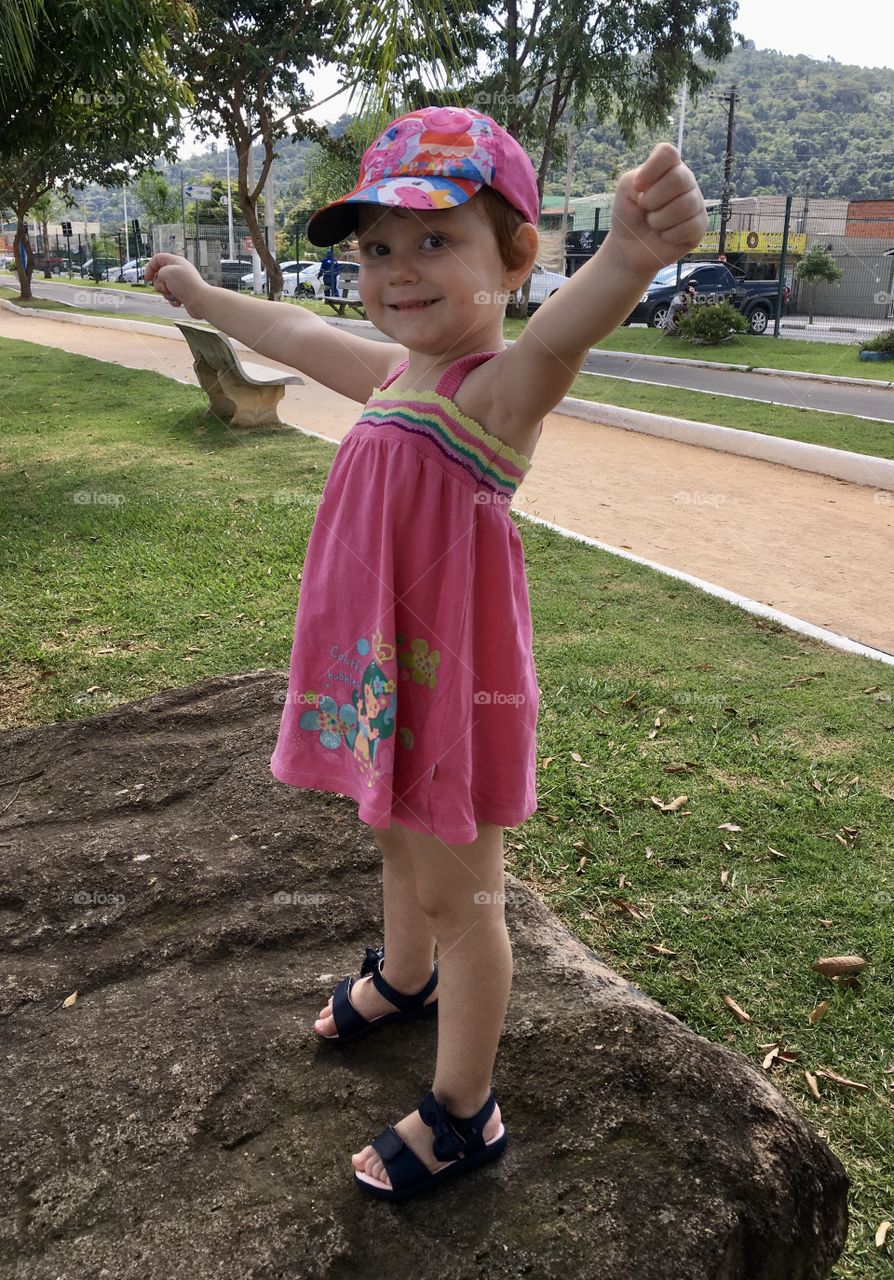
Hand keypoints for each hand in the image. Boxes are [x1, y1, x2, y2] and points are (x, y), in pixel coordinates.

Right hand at [144, 253, 208, 318]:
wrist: (200, 301)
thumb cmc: (186, 285)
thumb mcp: (166, 272)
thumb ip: (158, 273)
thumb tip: (161, 282)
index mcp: (176, 261)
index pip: (157, 259)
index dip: (150, 267)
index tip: (147, 278)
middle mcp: (178, 271)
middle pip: (159, 276)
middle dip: (159, 284)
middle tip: (167, 287)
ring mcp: (181, 283)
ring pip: (164, 288)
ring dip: (167, 294)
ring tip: (176, 295)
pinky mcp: (183, 294)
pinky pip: (171, 297)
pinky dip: (173, 300)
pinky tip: (180, 302)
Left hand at [608, 143, 707, 276]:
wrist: (630, 247)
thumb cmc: (629, 214)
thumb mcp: (625, 191)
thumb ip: (635, 178)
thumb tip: (649, 186)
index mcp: (668, 167)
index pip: (668, 153)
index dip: (651, 169)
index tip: (637, 187)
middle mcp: (686, 181)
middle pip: (679, 179)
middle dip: (653, 199)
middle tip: (646, 209)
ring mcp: (695, 202)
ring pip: (685, 205)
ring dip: (659, 220)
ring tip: (654, 224)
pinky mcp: (700, 225)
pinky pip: (689, 227)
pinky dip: (670, 235)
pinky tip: (665, 235)